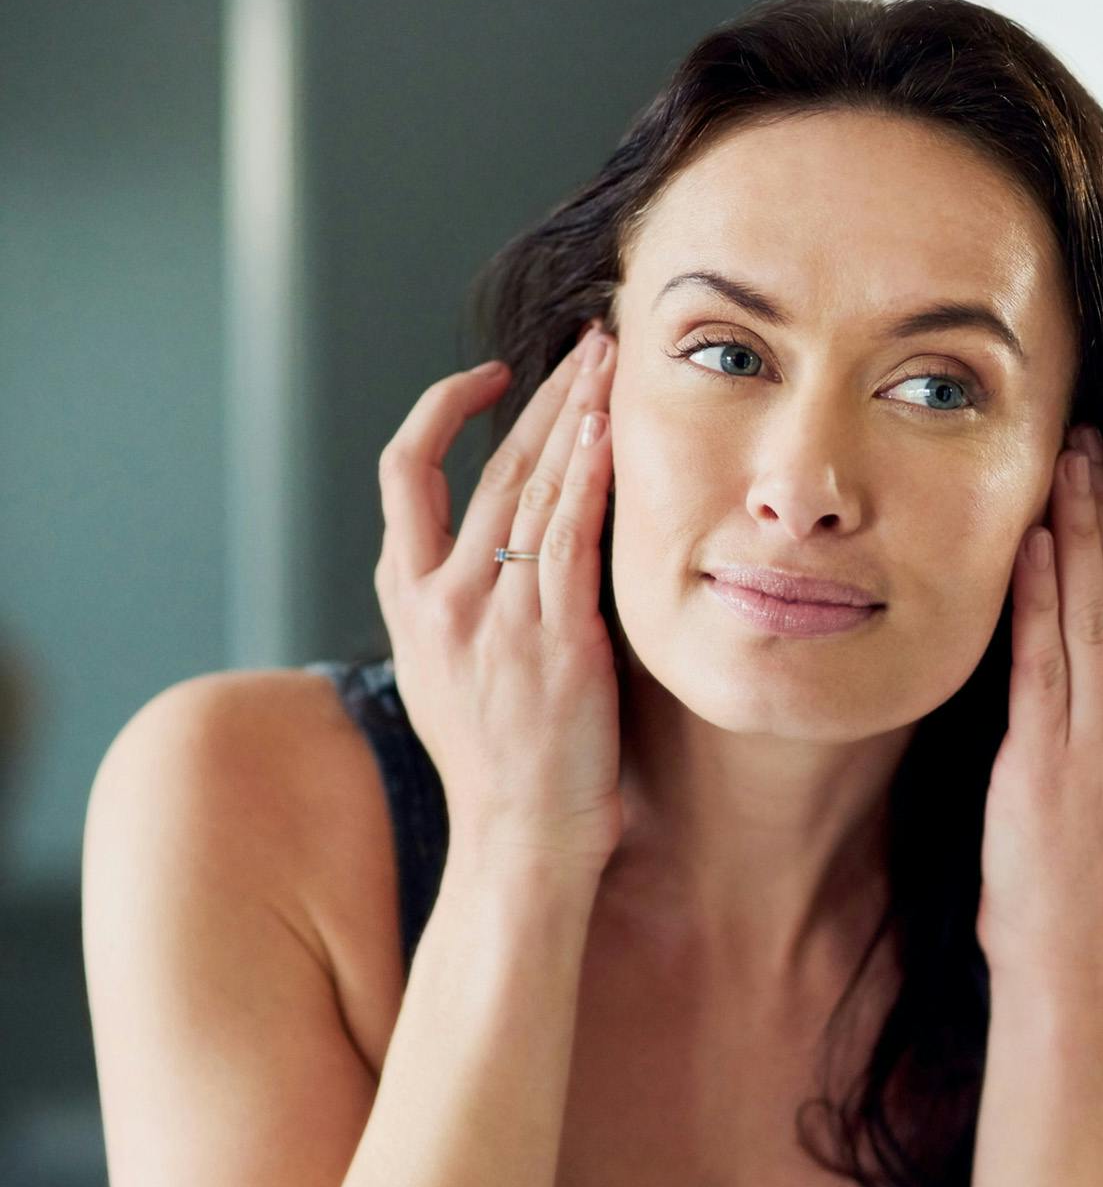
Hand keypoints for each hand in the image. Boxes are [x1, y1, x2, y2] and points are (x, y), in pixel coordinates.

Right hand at [374, 321, 621, 892]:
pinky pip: (570, 539)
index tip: (492, 377)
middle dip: (544, 394)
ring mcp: (495, 618)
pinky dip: (588, 479)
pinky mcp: (554, 641)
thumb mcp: (449, 675)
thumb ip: (462, 606)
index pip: (406, 475)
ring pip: (532, 488)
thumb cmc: (500, 767)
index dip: (442, 412)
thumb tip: (502, 552)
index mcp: (409, 600)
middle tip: (588, 344)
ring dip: (577, 414)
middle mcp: (441, 598)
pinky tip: (611, 431)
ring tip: (612, 361)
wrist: (518, 843)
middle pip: (489, 464)